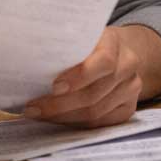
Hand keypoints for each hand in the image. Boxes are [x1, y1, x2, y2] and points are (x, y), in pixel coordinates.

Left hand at [21, 26, 141, 127]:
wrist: (119, 51)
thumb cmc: (89, 44)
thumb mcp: (78, 36)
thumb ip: (63, 47)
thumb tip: (28, 61)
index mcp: (114, 42)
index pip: (103, 62)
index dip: (79, 77)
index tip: (54, 87)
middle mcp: (128, 65)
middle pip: (94, 94)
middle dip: (59, 105)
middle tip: (33, 108)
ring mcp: (131, 88)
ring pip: (95, 112)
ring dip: (64, 116)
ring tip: (40, 114)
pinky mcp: (129, 107)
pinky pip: (101, 123)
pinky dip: (76, 123)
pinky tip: (58, 119)